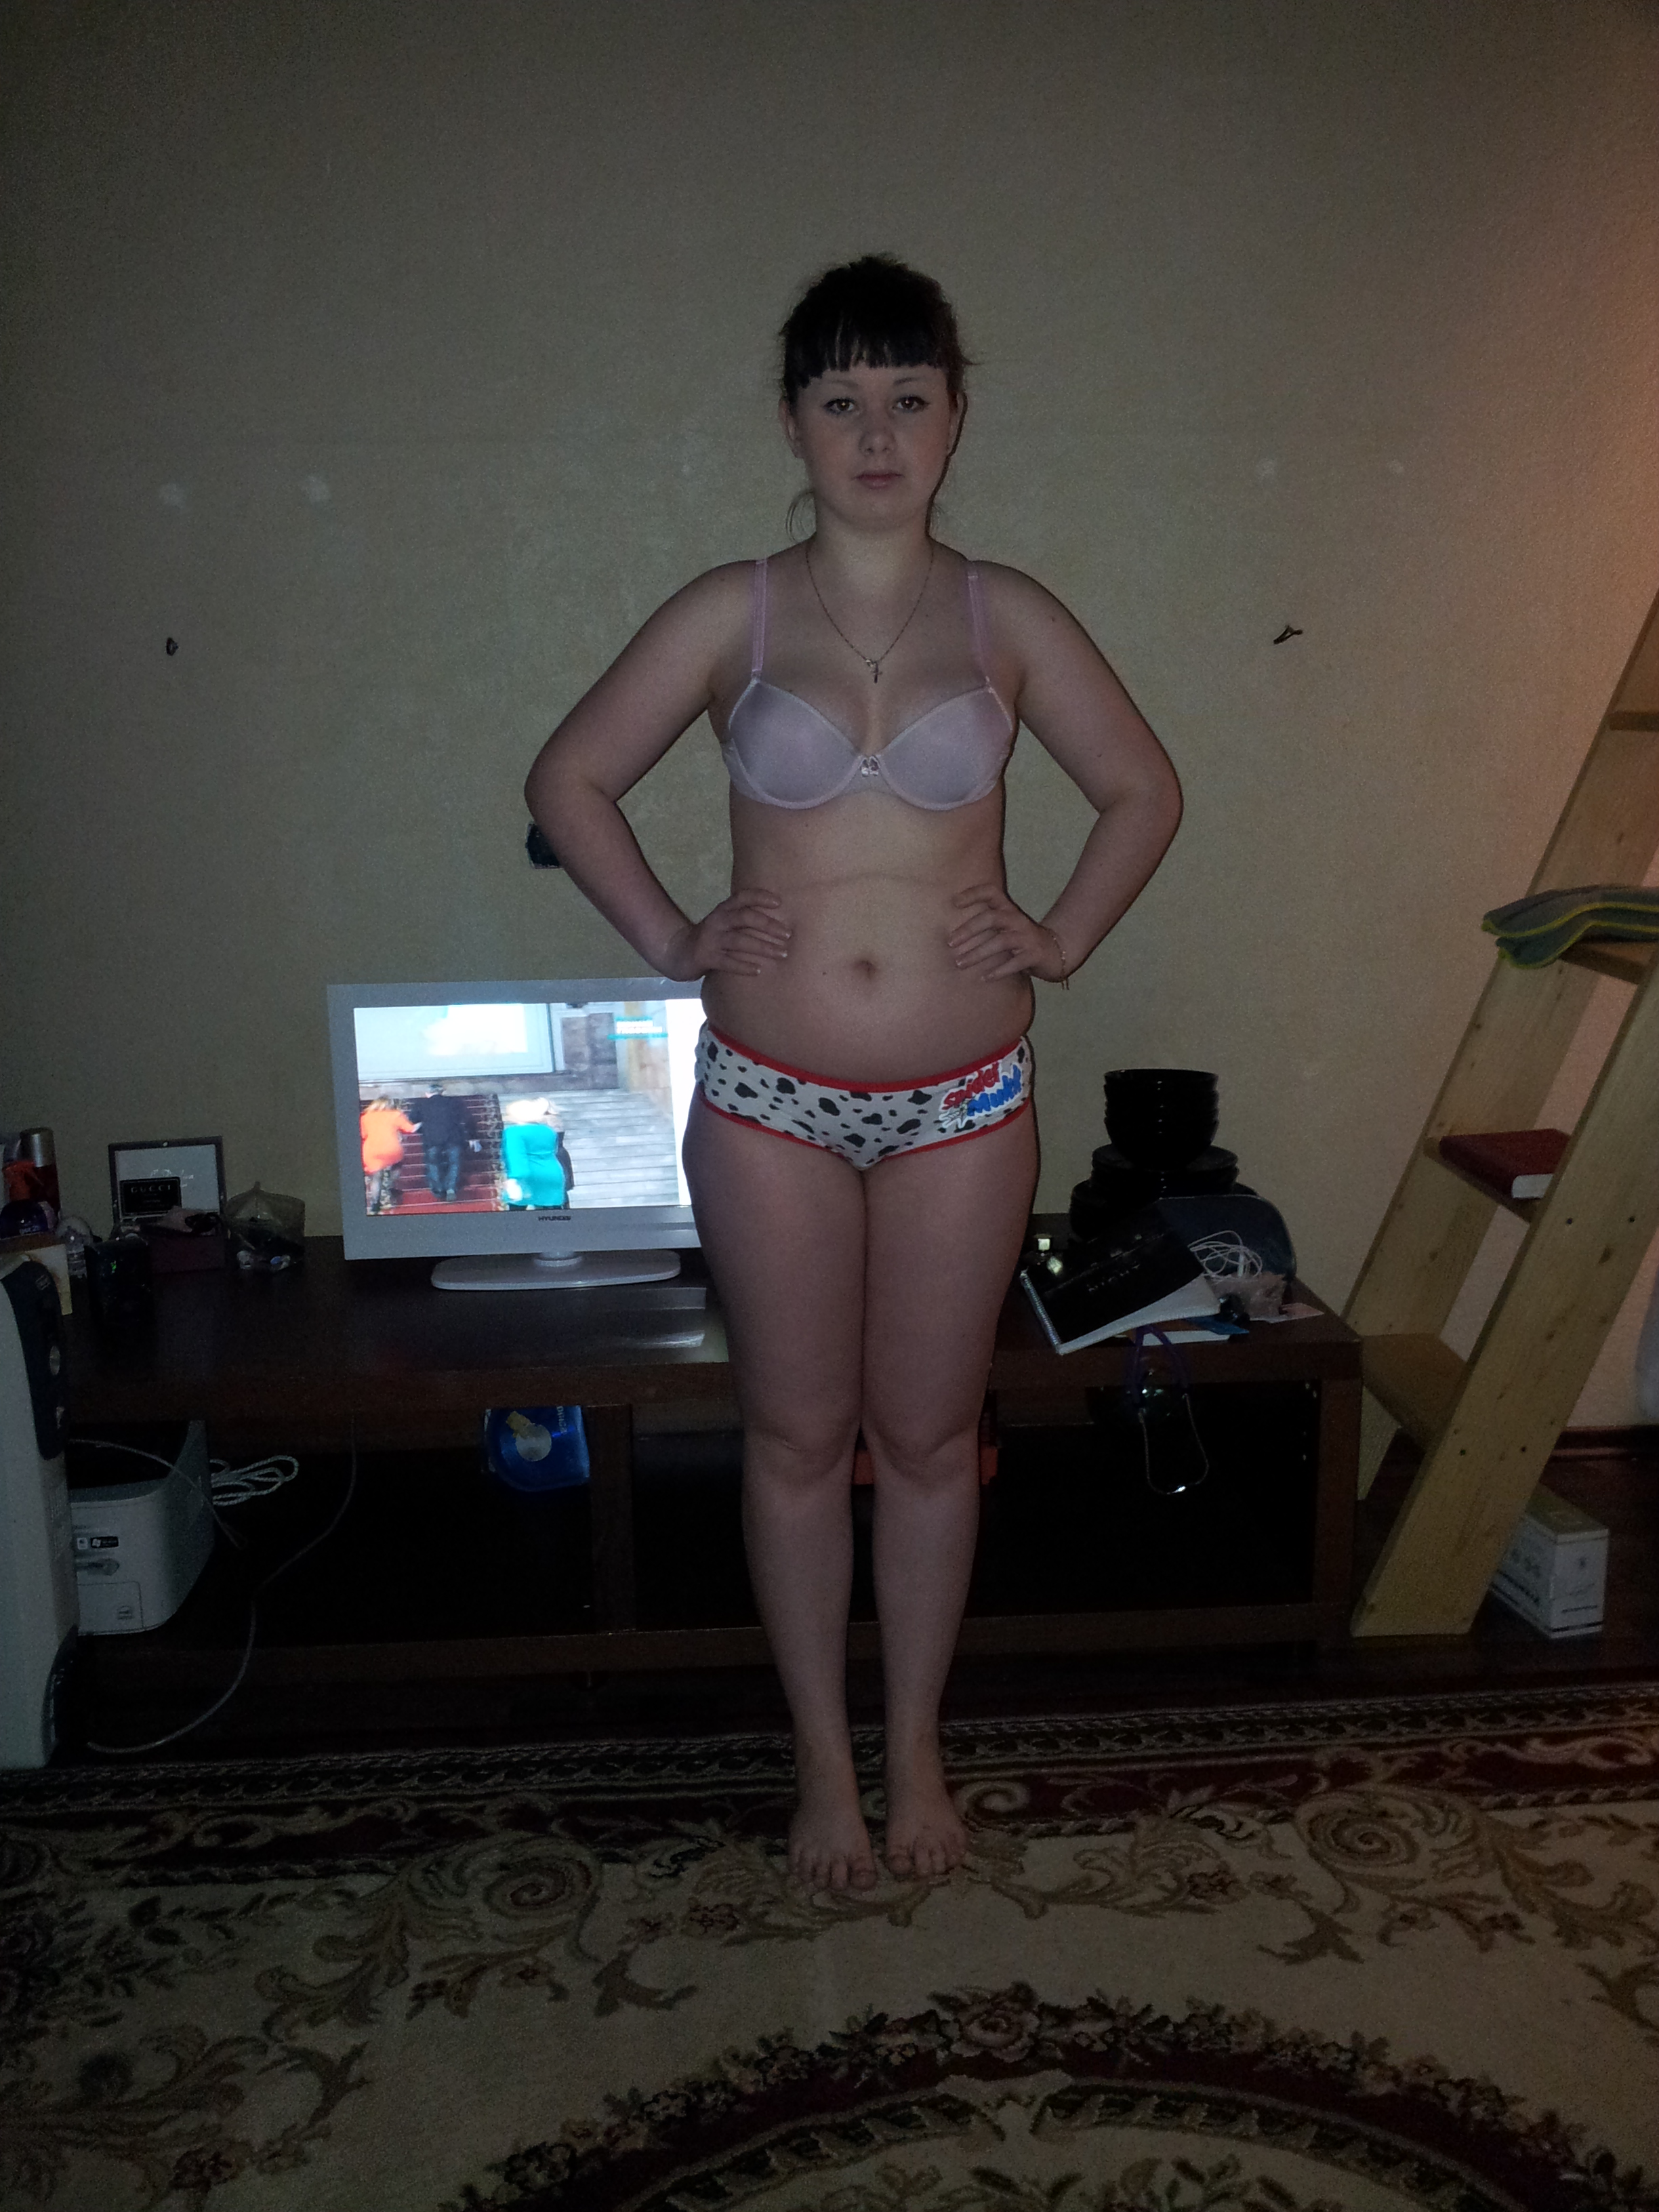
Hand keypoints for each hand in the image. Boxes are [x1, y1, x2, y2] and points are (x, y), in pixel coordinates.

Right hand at [662, 890, 790, 979]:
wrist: (678, 951)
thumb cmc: (711, 937)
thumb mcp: (725, 923)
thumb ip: (744, 919)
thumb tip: (778, 923)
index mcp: (723, 910)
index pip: (742, 897)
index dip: (760, 896)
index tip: (779, 902)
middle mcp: (717, 921)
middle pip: (744, 917)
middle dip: (768, 925)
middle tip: (788, 935)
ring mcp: (711, 939)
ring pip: (740, 941)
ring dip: (763, 947)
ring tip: (782, 954)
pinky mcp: (706, 957)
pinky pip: (728, 962)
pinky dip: (744, 966)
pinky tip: (759, 970)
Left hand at [948, 883, 1066, 981]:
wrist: (1056, 952)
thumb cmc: (1021, 940)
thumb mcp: (1004, 926)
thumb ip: (985, 924)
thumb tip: (952, 936)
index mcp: (1008, 910)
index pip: (991, 892)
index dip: (973, 894)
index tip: (954, 902)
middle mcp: (1017, 920)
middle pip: (992, 918)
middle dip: (969, 930)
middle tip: (950, 944)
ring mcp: (1027, 937)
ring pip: (1001, 942)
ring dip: (978, 953)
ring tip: (960, 964)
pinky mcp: (1034, 955)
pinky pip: (1015, 963)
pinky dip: (999, 970)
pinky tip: (984, 977)